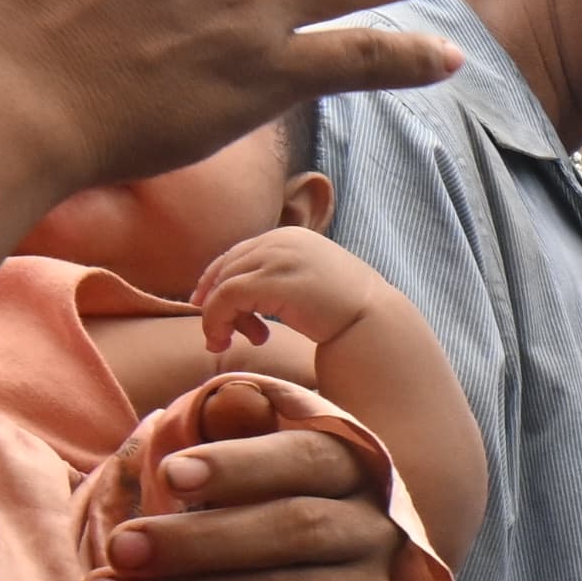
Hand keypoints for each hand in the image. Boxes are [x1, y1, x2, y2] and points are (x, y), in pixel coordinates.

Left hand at [85, 381, 410, 580]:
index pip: (306, 461)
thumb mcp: (262, 469)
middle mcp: (372, 535)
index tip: (169, 473)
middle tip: (119, 546)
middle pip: (292, 531)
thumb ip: (242, 438)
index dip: (239, 467)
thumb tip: (225, 404)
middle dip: (196, 541)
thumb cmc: (270, 514)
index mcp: (353, 472)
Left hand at [194, 226, 388, 352]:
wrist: (372, 320)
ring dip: (216, 318)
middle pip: (226, 268)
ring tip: (227, 343)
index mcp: (289, 236)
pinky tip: (228, 342)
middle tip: (222, 336)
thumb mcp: (307, 280)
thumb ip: (279, 275)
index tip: (209, 309)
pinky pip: (225, 298)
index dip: (216, 282)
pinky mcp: (270, 281)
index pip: (237, 254)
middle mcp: (279, 240)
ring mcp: (275, 258)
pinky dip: (217, 321)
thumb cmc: (345, 310)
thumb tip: (243, 290)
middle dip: (215, 304)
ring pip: (222, 284)